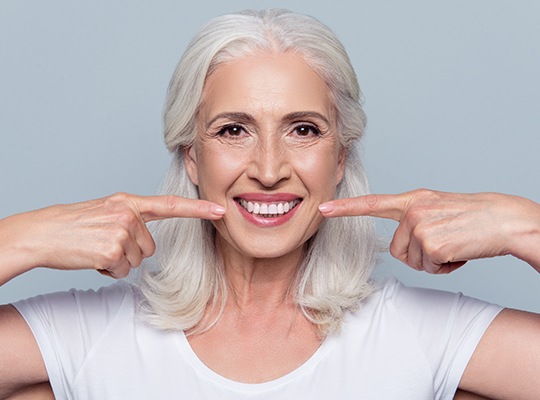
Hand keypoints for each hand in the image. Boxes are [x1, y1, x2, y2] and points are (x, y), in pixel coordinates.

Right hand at [0, 193, 224, 281]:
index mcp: (129, 202)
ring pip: (137, 260)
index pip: (170, 205)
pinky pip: (123, 271)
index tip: (220, 210)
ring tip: (96, 248)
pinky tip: (92, 258)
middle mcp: (129, 213)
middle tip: (104, 243)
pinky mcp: (113, 250)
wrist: (43, 233)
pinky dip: (108, 270)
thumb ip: (132, 217)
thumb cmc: (74, 224)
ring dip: (119, 261)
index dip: (198, 209)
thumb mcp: (106, 210)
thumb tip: (148, 240)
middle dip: (131, 251)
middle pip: (150, 247)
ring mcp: (121, 231)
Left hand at [319, 189, 539, 273]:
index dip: (346, 209)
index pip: (373, 203)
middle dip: (418, 255)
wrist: (504, 219)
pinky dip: (445, 267)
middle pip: (396, 250)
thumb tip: (399, 243)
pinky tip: (459, 252)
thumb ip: (414, 219)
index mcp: (413, 200)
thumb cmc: (473, 217)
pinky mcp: (431, 243)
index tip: (323, 209)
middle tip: (444, 243)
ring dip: (433, 261)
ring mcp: (420, 225)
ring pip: (412, 261)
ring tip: (454, 245)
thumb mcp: (438, 209)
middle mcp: (413, 210)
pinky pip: (429, 268)